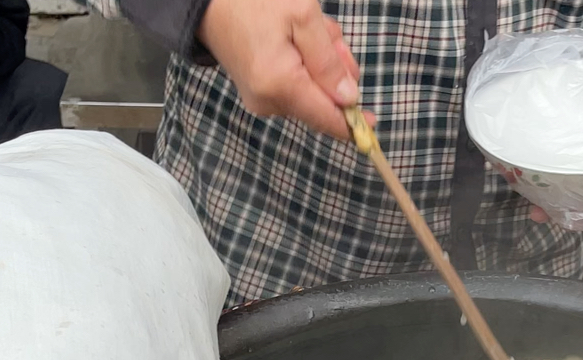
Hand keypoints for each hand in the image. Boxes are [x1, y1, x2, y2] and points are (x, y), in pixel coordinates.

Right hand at [198, 0, 373, 138]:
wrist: (207, 1)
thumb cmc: (254, 1)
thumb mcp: (301, 17)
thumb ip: (328, 61)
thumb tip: (349, 99)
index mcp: (281, 85)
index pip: (327, 119)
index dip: (354, 125)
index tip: (375, 123)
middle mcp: (270, 102)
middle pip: (324, 104)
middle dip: (337, 73)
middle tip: (332, 37)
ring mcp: (262, 101)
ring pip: (313, 93)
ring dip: (322, 65)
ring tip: (310, 31)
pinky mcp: (260, 94)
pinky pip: (297, 87)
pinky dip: (306, 67)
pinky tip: (298, 40)